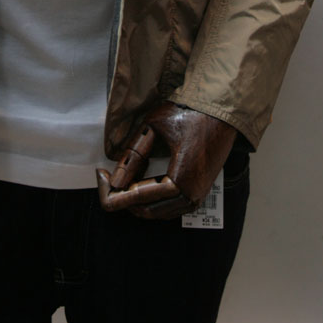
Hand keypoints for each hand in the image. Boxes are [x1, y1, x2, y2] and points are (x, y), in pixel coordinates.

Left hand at [96, 102, 237, 219]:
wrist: (222, 110)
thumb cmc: (190, 113)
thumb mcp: (154, 126)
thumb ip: (134, 153)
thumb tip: (115, 179)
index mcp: (181, 180)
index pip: (138, 199)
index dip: (114, 192)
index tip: (100, 174)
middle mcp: (191, 195)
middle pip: (146, 211)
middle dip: (122, 196)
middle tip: (108, 175)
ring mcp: (197, 197)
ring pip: (157, 212)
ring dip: (136, 199)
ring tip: (123, 174)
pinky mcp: (198, 194)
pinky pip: (169, 207)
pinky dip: (151, 198)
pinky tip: (141, 178)